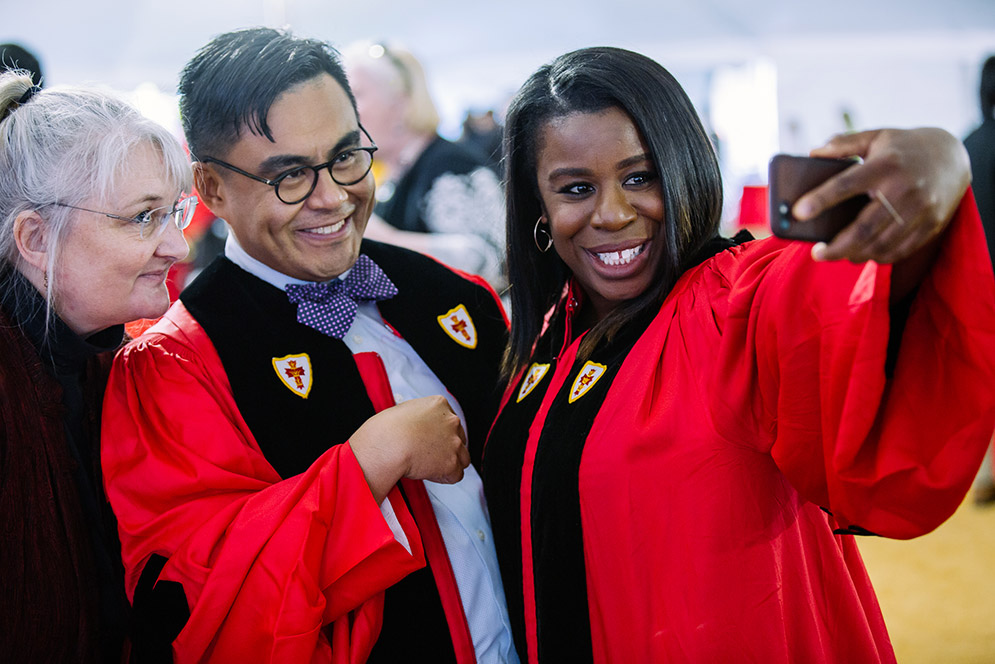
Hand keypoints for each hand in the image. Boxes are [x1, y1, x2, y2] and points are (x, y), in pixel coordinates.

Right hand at [350, 395, 469, 501]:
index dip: (440, 433)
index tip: (431, 440)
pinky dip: (445, 477)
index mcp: (440, 404)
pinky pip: (456, 475)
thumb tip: (419, 427)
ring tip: (430, 465)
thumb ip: (420, 417)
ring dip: (449, 462)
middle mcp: (451, 421)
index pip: (450, 420)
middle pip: (459, 438)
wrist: (388, 444)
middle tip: (429, 454)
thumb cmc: (388, 429)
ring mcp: (454, 443)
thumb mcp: (405, 410)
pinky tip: (430, 473)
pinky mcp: (452, 463)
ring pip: (462, 457)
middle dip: (447, 447)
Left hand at [793, 128, 969, 264]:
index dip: (821, 199)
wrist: (952, 156)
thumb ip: (843, 143)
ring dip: (854, 255)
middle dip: (836, 247)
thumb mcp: (875, 136)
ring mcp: (921, 209)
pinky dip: (878, 257)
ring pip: (881, 244)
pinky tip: (862, 254)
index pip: (846, 184)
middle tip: (816, 253)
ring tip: (836, 254)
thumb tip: (812, 153)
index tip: (798, 212)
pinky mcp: (932, 224)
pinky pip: (900, 250)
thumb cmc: (903, 147)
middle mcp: (905, 188)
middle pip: (864, 228)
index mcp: (885, 164)